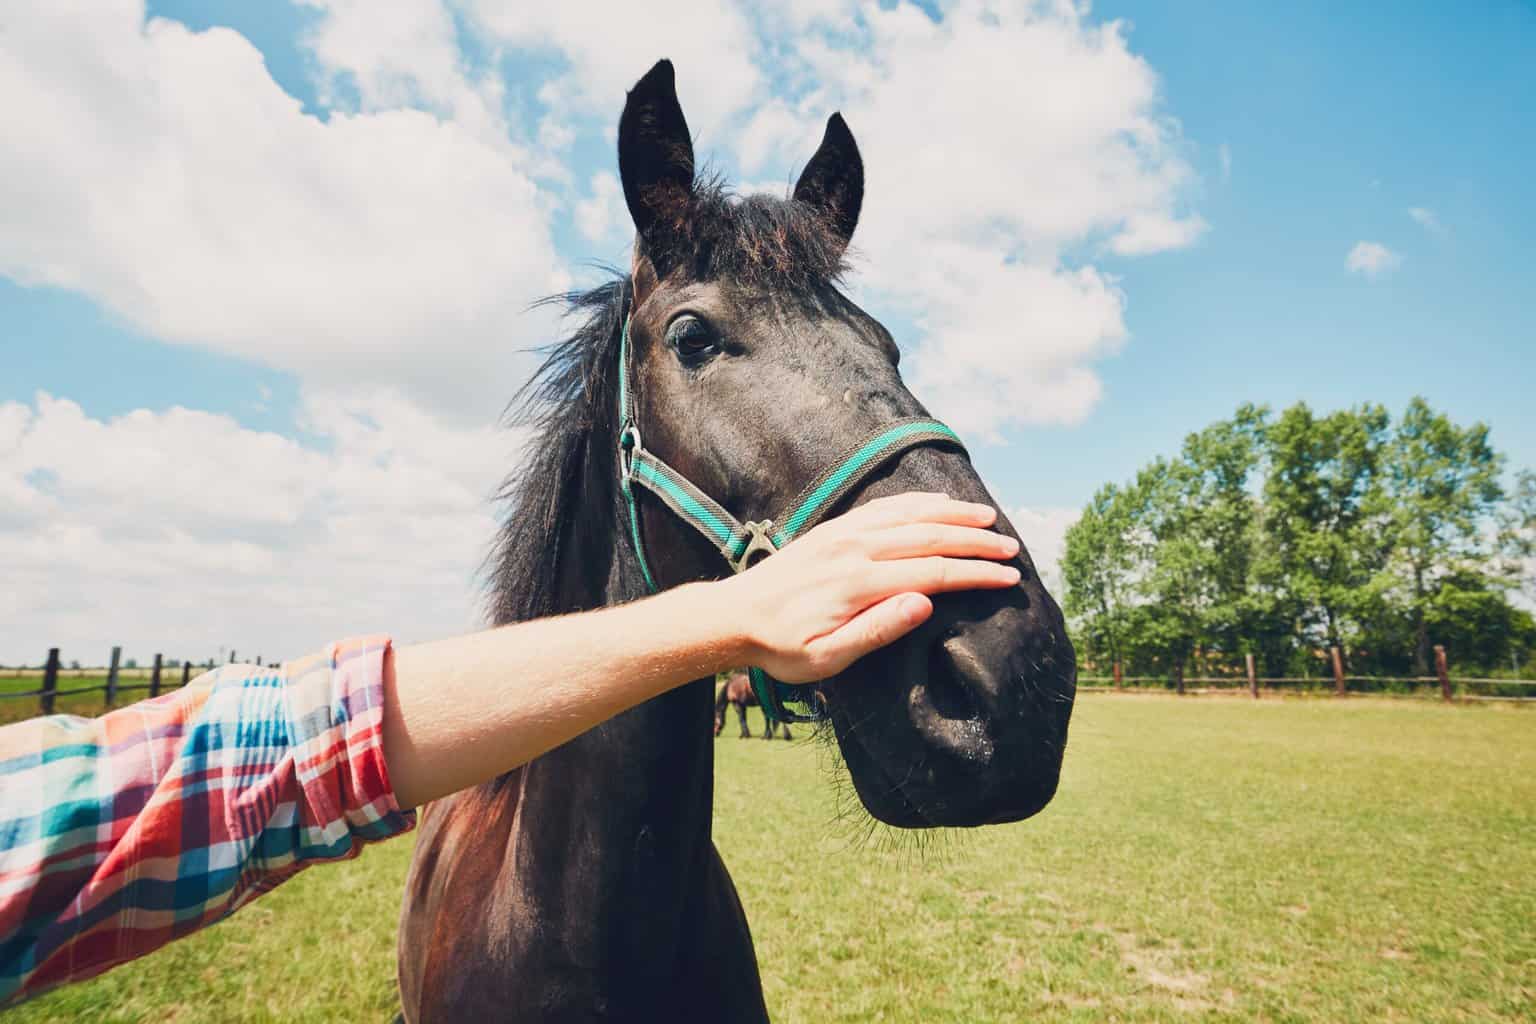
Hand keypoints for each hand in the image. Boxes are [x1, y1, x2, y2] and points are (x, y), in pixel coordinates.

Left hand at [714, 492, 1019, 682]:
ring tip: (989, 517)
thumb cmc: (781, 648)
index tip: (1009, 578)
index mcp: (859, 584)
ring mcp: (844, 533)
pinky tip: (939, 501)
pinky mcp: (834, 528)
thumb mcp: (826, 658)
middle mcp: (855, 549)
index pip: (934, 572)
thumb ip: (877, 630)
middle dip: (976, 541)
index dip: (976, 574)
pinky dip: (917, 502)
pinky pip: (885, 508)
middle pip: (930, 537)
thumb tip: (925, 603)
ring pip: (911, 515)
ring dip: (953, 514)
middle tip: (1012, 549)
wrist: (734, 616)